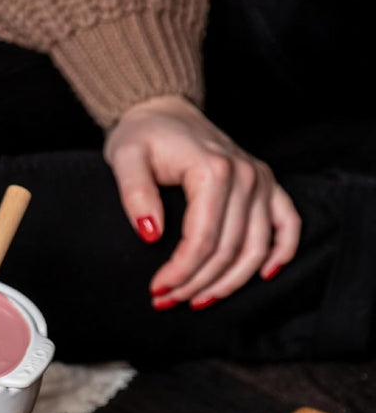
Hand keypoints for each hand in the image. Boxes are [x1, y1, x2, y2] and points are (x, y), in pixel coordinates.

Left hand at [103, 94, 300, 308]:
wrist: (163, 111)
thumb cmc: (142, 136)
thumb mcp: (124, 158)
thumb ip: (135, 194)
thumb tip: (150, 234)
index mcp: (212, 170)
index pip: (201, 239)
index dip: (180, 272)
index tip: (156, 290)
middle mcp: (245, 175)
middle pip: (227, 250)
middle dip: (196, 284)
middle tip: (166, 302)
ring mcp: (260, 180)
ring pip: (255, 248)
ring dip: (229, 283)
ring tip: (198, 301)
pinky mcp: (267, 184)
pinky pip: (287, 223)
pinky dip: (280, 253)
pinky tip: (263, 276)